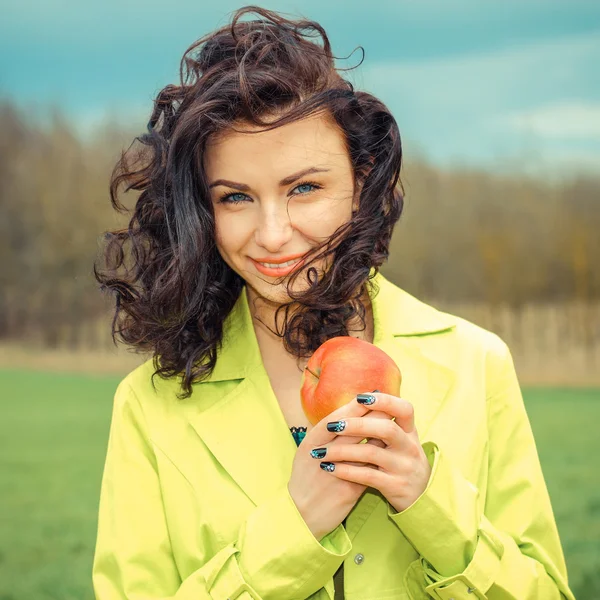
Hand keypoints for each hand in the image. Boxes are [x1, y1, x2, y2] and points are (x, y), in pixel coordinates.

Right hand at [287, 391, 393, 540]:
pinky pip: (370, 469)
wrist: (300, 515)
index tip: (372, 394)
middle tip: (389, 405)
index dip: (357, 405)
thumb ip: (326, 433)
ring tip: (394, 425)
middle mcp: (325, 453)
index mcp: (312, 440)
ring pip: (367, 447)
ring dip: (382, 436)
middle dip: (375, 415)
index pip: (339, 417)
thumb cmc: (305, 477)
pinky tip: (390, 451)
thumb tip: (349, 411)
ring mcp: (338, 471)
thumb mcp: (308, 450)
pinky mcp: (349, 490)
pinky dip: (380, 459)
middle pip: (356, 428)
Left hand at [312, 392, 431, 513]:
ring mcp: (404, 467)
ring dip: (342, 450)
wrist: (419, 499)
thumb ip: (383, 422)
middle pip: (386, 429)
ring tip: (321, 452)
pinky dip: (346, 471)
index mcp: (409, 431)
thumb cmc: (400, 461)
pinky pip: (367, 476)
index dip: (385, 400)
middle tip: (332, 426)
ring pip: (371, 453)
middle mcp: (410, 447)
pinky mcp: (395, 486)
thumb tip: (360, 397)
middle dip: (357, 424)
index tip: (360, 397)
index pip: (405, 409)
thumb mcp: (400, 440)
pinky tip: (329, 468)